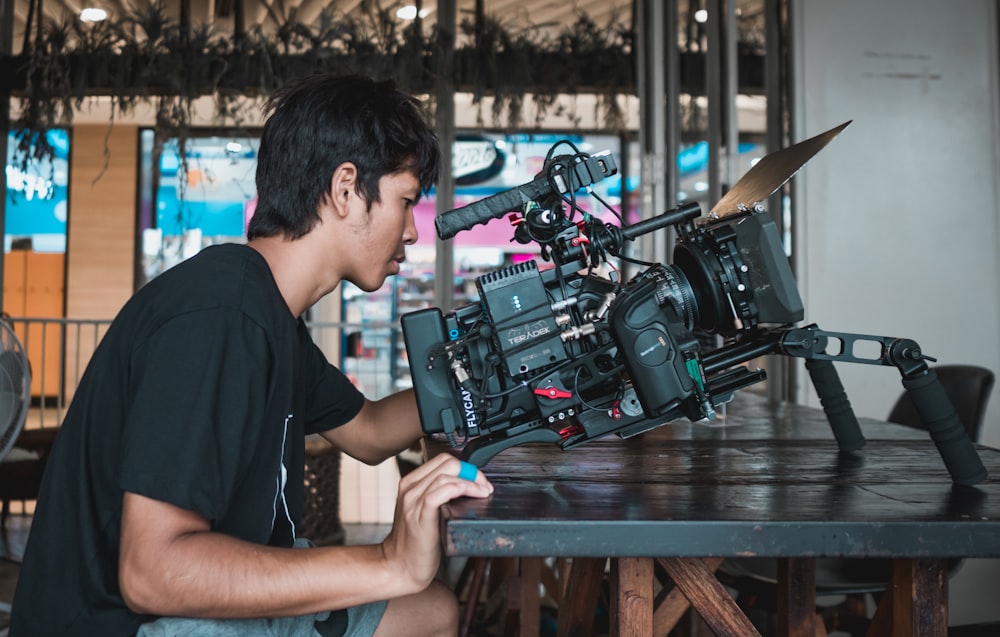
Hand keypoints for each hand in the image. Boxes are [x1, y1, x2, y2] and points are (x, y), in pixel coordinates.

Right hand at [380, 453, 492, 589]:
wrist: (399, 567)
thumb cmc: (417, 542)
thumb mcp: (425, 511)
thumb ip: (439, 495)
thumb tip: (468, 486)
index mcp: (411, 483)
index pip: (443, 460)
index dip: (466, 467)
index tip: (479, 481)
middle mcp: (410, 488)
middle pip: (447, 463)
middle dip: (472, 472)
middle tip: (485, 487)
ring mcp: (412, 502)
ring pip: (445, 476)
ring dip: (471, 482)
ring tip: (484, 493)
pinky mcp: (419, 516)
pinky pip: (439, 493)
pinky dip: (459, 489)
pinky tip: (471, 496)